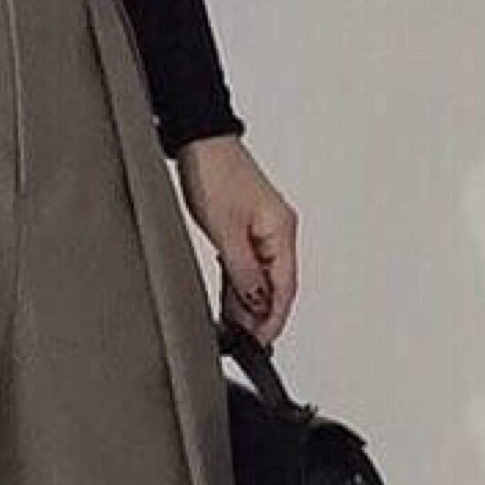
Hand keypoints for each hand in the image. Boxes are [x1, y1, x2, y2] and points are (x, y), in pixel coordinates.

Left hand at [175, 132, 298, 343]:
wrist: (198, 141)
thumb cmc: (214, 173)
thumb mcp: (225, 231)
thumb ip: (242, 272)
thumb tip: (256, 305)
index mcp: (282, 229)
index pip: (285, 287)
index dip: (274, 319)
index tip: (261, 343)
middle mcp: (277, 230)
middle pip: (276, 285)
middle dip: (261, 316)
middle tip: (244, 343)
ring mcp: (261, 229)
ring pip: (259, 277)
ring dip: (247, 304)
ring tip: (234, 331)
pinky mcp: (243, 227)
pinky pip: (246, 265)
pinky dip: (238, 286)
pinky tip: (227, 305)